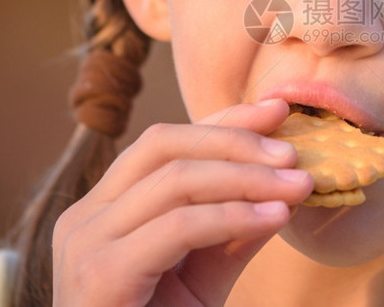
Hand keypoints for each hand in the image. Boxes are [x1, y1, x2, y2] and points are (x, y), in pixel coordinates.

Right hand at [52, 98, 311, 305]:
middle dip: (236, 140)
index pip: (166, 142)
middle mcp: (85, 215)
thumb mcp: (204, 274)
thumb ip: (234, 231)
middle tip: (293, 151)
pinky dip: (233, 216)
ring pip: (175, 180)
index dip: (224, 120)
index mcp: (104, 207)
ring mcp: (85, 242)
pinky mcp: (100, 274)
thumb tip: (284, 187)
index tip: (278, 109)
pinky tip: (274, 219)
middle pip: (164, 145)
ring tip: (298, 184)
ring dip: (247, 178)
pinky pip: (178, 226)